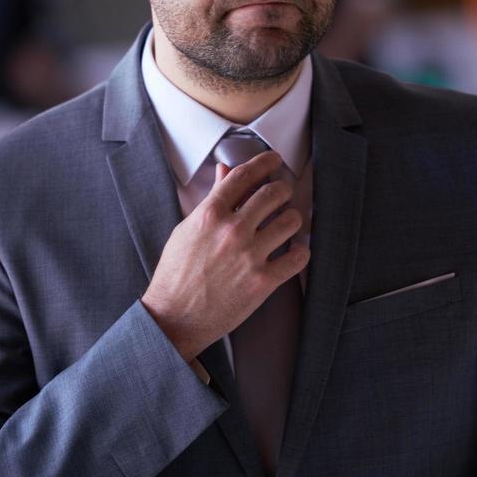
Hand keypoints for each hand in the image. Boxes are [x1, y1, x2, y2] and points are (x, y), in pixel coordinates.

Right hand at [141, 151, 308, 361]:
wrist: (175, 317)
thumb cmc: (176, 273)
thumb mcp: (186, 230)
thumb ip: (210, 200)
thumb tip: (223, 172)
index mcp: (210, 214)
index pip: (244, 176)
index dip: (264, 162)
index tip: (274, 159)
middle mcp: (232, 230)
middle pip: (273, 194)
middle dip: (283, 189)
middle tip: (284, 192)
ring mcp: (249, 256)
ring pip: (290, 221)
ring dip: (293, 218)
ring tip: (289, 222)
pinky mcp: (263, 281)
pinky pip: (297, 258)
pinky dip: (301, 251)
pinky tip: (295, 251)